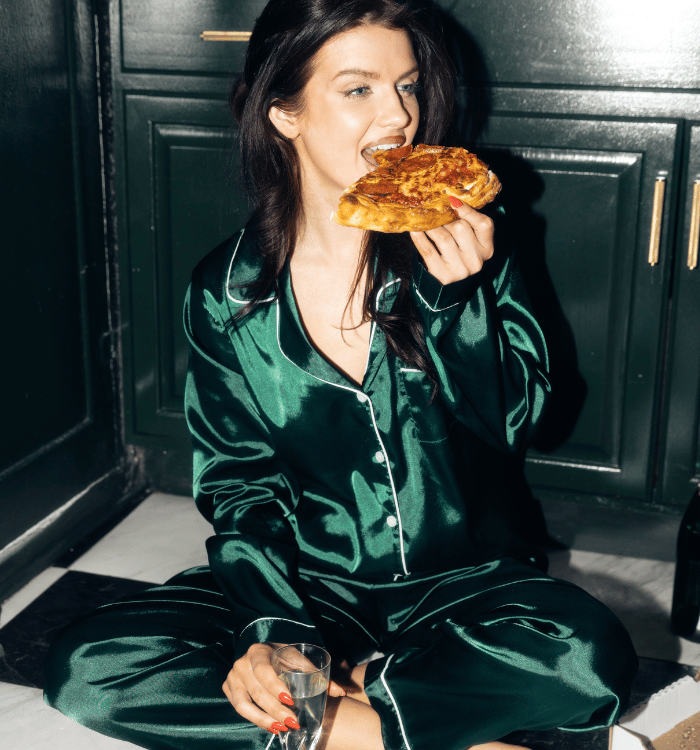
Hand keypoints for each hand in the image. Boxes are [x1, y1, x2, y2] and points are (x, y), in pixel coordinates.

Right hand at [222, 643, 346, 733]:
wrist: (263, 653)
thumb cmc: (283, 657)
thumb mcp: (298, 660)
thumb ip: (317, 675)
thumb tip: (341, 692)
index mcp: (258, 651)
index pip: (264, 671)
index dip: (275, 687)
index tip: (291, 701)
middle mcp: (241, 664)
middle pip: (257, 692)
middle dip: (276, 710)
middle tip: (293, 722)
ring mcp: (232, 678)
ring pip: (244, 705)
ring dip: (264, 719)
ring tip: (282, 728)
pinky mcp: (229, 690)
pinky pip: (240, 709)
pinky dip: (255, 719)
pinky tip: (271, 726)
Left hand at [409, 198, 494, 284]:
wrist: (450, 293)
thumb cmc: (460, 262)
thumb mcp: (471, 247)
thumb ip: (469, 228)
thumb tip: (451, 201)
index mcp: (487, 250)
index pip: (484, 225)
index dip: (469, 210)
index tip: (452, 199)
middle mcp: (476, 261)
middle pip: (461, 228)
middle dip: (444, 216)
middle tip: (432, 208)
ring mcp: (459, 270)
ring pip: (443, 237)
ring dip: (430, 224)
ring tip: (422, 216)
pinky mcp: (442, 276)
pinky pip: (428, 250)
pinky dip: (420, 237)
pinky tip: (414, 229)